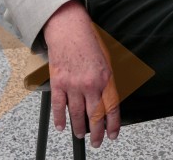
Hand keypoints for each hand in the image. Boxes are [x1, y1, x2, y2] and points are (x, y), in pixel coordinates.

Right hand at [43, 1, 120, 147]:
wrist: (69, 31)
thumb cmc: (89, 42)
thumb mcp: (107, 61)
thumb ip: (108, 82)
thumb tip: (108, 101)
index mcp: (106, 78)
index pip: (112, 108)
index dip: (113, 125)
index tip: (113, 134)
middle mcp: (90, 84)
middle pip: (95, 115)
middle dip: (97, 133)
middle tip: (97, 142)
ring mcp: (73, 84)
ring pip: (77, 114)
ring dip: (79, 128)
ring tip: (81, 135)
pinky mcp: (58, 83)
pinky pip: (59, 106)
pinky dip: (60, 119)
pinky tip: (62, 127)